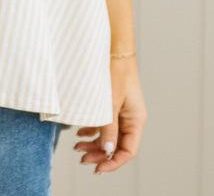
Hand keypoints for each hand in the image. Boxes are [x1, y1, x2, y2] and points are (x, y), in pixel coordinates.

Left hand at [73, 56, 147, 174]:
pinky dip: (93, 130)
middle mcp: (131, 118)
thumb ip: (108, 128)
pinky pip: (105, 124)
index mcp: (136, 120)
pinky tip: (81, 132)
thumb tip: (107, 152)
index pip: (128, 151)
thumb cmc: (114, 70)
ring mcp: (123, 111)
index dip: (113, 163)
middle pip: (118, 146)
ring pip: (110, 136)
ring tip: (77, 146)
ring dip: (95, 143)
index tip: (96, 168)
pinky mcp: (114, 103)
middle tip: (81, 158)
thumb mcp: (109, 102)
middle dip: (100, 154)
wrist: (113, 45)